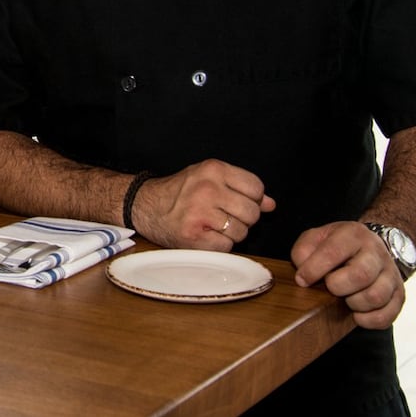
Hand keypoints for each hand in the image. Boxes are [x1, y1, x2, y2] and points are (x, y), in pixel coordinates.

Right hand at [131, 158, 274, 250]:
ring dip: (232, 234)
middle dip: (244, 218)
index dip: (253, 198)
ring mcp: (200, 214)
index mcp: (213, 169)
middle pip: (252, 212)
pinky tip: (206, 235)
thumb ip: (241, 188)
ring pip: (241, 232)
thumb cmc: (180, 191)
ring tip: (213, 226)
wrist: (145, 205)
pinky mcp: (194, 236)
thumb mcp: (209, 178)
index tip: (239, 201)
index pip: (256, 187)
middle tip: (226, 216)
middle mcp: (208, 189)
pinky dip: (219, 245)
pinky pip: (226, 247)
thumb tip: (271, 204)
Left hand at [290, 221, 405, 329]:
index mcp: (353, 234)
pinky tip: (357, 314)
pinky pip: (387, 315)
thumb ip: (304, 251)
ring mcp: (391, 274)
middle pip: (360, 275)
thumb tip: (303, 276)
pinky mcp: (399, 294)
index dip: (314, 269)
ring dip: (354, 304)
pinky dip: (369, 320)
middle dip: (337, 287)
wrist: (370, 247)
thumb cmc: (338, 246)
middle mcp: (376, 252)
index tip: (302, 280)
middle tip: (330, 288)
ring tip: (344, 299)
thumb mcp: (317, 238)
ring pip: (376, 297)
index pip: (333, 252)